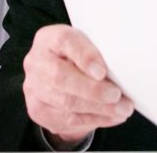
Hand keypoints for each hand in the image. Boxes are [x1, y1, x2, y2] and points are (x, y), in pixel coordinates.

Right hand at [22, 25, 133, 147]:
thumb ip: (99, 51)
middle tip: (117, 96)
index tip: (102, 71)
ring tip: (122, 109)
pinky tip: (112, 117)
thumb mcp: (88, 43)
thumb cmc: (78, 55)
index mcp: (49, 38)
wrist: (56, 73)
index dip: (85, 57)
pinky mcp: (38, 110)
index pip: (65, 41)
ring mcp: (33, 88)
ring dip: (98, 108)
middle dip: (93, 90)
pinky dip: (94, 119)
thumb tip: (123, 68)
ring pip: (66, 103)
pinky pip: (67, 119)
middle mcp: (36, 62)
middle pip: (61, 78)